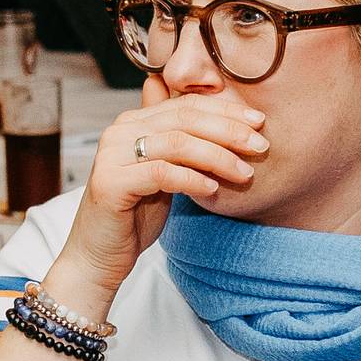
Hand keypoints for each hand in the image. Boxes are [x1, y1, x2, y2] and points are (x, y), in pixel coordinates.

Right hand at [49, 80, 267, 317]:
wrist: (100, 255)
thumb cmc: (134, 215)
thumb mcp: (165, 173)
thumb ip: (182, 145)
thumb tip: (216, 117)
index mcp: (133, 122)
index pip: (186, 105)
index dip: (225, 111)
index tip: (258, 123)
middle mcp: (120, 131)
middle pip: (184, 120)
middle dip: (228, 131)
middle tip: (260, 146)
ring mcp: (112, 155)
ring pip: (176, 144)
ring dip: (217, 157)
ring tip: (243, 173)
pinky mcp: (111, 182)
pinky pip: (162, 173)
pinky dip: (192, 180)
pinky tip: (213, 190)